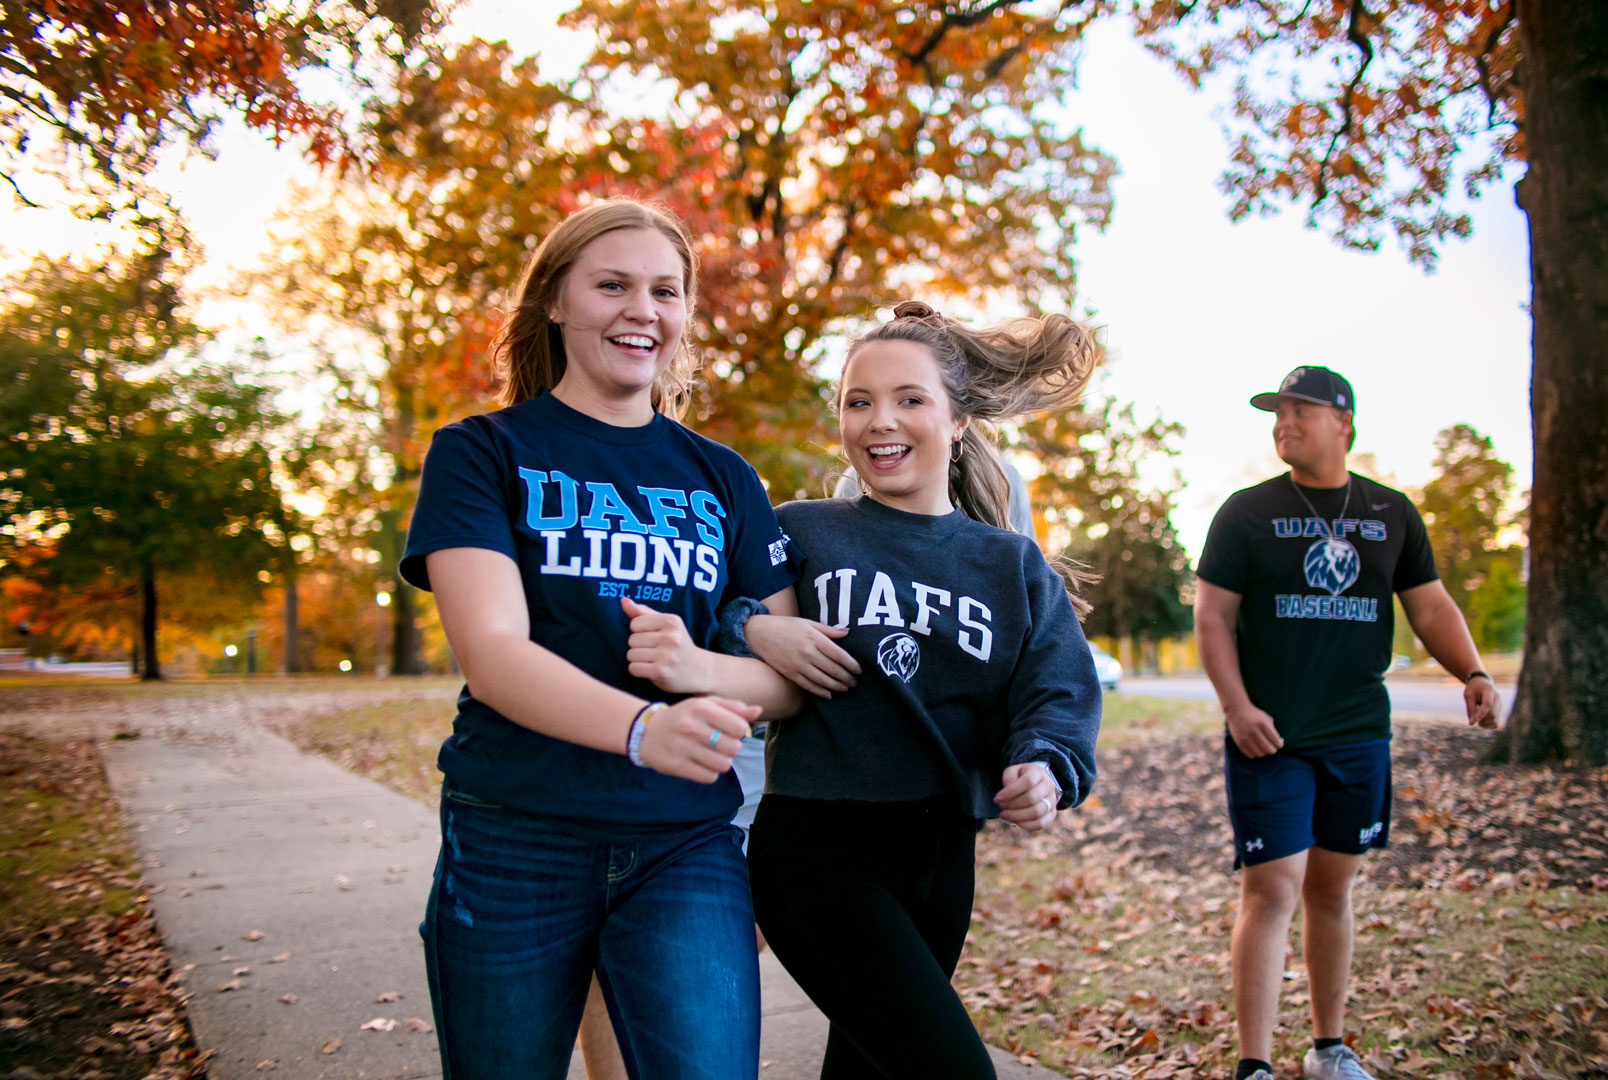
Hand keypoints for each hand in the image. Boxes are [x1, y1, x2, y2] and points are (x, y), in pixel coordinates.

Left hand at [624, 596, 710, 693]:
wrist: (699, 670)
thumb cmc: (677, 644)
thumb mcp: (666, 625)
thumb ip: (643, 612)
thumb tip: (623, 600)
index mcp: (672, 621)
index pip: (634, 623)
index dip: (640, 632)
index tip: (655, 638)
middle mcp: (671, 637)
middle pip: (632, 640)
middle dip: (639, 647)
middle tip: (656, 651)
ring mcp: (667, 656)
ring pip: (631, 654)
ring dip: (638, 660)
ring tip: (655, 660)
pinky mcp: (661, 672)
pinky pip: (633, 668)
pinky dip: (639, 671)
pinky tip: (652, 670)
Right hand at [637, 695, 761, 782]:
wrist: (646, 732)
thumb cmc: (684, 717)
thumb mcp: (706, 705)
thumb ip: (733, 707)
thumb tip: (758, 711)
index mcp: (701, 708)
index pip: (739, 727)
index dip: (739, 732)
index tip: (729, 731)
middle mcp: (691, 727)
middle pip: (733, 748)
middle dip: (731, 749)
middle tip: (720, 745)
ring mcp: (682, 747)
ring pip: (723, 765)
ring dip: (722, 762)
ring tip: (712, 755)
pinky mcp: (676, 766)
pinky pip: (709, 777)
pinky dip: (710, 773)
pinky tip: (702, 764)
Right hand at [746, 614, 859, 697]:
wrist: (759, 633)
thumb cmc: (786, 626)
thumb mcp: (808, 622)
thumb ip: (828, 630)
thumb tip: (847, 632)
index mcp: (814, 638)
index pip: (838, 654)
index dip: (851, 664)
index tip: (859, 670)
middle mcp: (807, 652)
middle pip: (833, 669)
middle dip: (846, 677)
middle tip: (854, 682)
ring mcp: (798, 664)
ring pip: (822, 680)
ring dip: (836, 686)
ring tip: (845, 688)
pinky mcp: (790, 673)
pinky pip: (808, 685)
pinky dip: (820, 692)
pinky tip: (829, 694)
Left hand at [994, 762, 1057, 830]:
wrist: (1037, 783)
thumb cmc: (1021, 777)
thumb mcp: (1013, 771)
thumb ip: (1009, 776)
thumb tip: (1008, 786)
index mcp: (1038, 773)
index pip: (1027, 782)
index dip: (1010, 792)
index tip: (997, 798)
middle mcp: (1048, 786)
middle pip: (1031, 799)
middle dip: (1012, 805)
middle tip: (1001, 806)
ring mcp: (1052, 801)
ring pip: (1037, 812)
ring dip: (1017, 816)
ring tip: (1005, 814)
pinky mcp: (1051, 814)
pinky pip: (1041, 823)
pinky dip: (1025, 825)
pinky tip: (1014, 821)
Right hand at [1225, 704, 1283, 757]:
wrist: (1236, 711)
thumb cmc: (1255, 715)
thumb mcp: (1266, 719)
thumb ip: (1273, 731)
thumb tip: (1278, 744)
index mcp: (1263, 725)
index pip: (1276, 741)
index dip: (1280, 743)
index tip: (1279, 742)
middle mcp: (1254, 732)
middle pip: (1270, 750)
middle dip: (1273, 749)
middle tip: (1272, 745)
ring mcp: (1246, 738)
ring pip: (1261, 754)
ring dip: (1264, 752)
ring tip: (1263, 746)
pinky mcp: (1239, 743)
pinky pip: (1251, 755)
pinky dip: (1255, 753)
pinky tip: (1255, 747)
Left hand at [1465, 676, 1500, 728]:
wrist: (1482, 683)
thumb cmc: (1473, 689)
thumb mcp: (1468, 695)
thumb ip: (1470, 708)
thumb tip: (1472, 723)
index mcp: (1489, 690)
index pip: (1487, 704)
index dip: (1480, 714)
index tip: (1472, 722)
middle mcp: (1497, 698)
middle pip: (1492, 714)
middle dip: (1481, 719)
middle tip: (1473, 717)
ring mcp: (1500, 704)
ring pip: (1495, 720)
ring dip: (1484, 723)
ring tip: (1477, 718)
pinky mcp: (1499, 710)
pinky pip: (1496, 723)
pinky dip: (1488, 725)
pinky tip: (1482, 721)